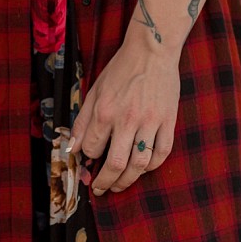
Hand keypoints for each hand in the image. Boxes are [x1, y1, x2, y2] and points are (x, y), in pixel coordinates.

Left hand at [69, 39, 179, 194]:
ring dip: (128, 180)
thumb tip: (72, 149)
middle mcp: (127, 119)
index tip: (89, 162)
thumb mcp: (94, 91)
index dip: (88, 159)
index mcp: (105, 111)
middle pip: (115, 164)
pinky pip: (161, 153)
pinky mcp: (168, 121)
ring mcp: (150, 121)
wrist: (152, 51)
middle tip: (101, 189)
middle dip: (105, 182)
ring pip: (139, 164)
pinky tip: (143, 168)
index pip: (92, 149)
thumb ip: (82, 122)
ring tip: (120, 185)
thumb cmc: (120, 70)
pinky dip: (152, 166)